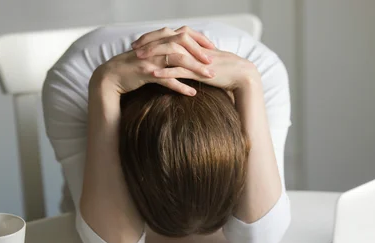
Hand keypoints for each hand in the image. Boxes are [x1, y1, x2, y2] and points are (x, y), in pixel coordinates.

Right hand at [90, 26, 214, 96]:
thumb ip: (165, 51)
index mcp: (158, 40)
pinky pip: (167, 79)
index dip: (199, 39)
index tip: (212, 48)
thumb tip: (182, 53)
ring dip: (195, 68)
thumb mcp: (150, 55)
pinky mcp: (146, 73)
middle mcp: (156, 46)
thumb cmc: (132, 67)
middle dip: (200, 52)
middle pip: (182, 43)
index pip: (183, 34)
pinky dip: (181, 86)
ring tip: (209, 77)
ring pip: (177, 59)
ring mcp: (151, 59)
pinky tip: (192, 92)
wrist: (111, 76)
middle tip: (213, 62)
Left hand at [133, 26, 258, 91]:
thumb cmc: (224, 69)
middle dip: (148, 43)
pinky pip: (178, 70)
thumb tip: (183, 59)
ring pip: (169, 53)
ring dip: (152, 56)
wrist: (240, 74)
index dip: (152, 38)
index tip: (139, 42)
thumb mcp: (204, 61)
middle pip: (165, 40)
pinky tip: (153, 75)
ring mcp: (194, 58)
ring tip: (138, 59)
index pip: (168, 35)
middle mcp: (192, 47)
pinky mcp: (198, 71)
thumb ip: (193, 57)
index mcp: (192, 42)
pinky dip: (165, 72)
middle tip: (133, 48)